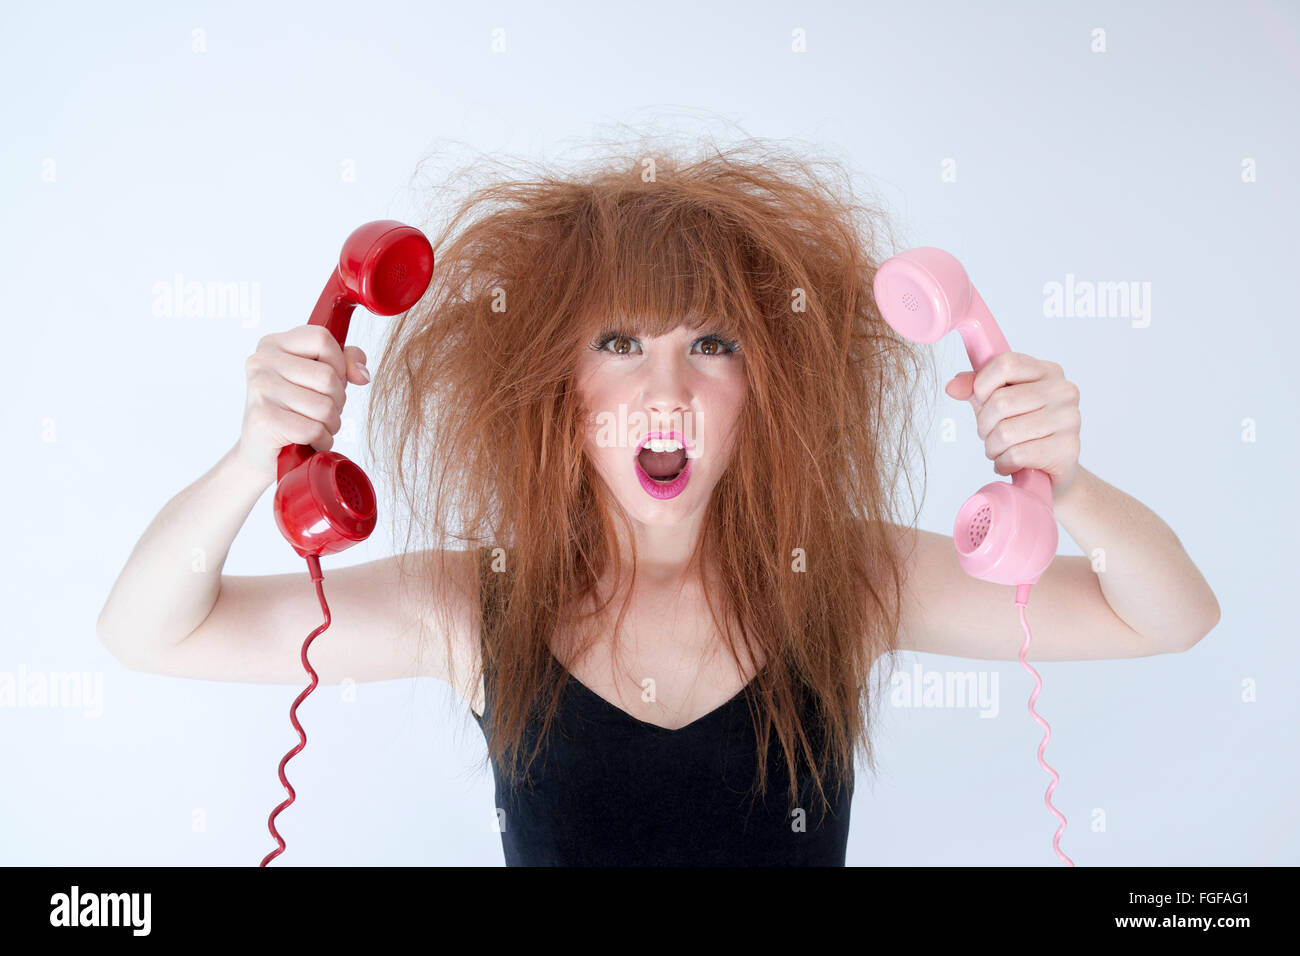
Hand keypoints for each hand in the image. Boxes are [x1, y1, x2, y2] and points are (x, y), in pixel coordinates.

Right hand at [235, 325, 371, 485]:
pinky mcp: (263, 419)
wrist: (262, 454)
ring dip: (330, 424)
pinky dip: (320, 440)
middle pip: (327, 376)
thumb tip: (361, 373)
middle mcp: (261, 362)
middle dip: (336, 401)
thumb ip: (344, 363)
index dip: (339, 363)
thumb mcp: (319, 379)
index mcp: (273, 344)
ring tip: (314, 427)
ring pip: (325, 406)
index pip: (322, 338)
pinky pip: (314, 429)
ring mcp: (260, 389)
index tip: (332, 381)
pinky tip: (307, 441)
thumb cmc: (293, 413)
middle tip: (320, 412)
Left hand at [945, 352, 1080, 501]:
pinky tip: (1010, 464)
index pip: (1006, 364)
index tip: (980, 400)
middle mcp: (1064, 391)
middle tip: (989, 434)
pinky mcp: (1067, 449)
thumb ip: (974, 388)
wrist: (1052, 472)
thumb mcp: (996, 403)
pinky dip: (1004, 463)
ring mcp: (1069, 419)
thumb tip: (952, 386)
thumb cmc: (1023, 432)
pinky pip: (1017, 455)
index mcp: (1048, 371)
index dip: (982, 384)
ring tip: (1000, 450)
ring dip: (993, 447)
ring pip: (1006, 432)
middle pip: (1002, 401)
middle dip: (984, 425)